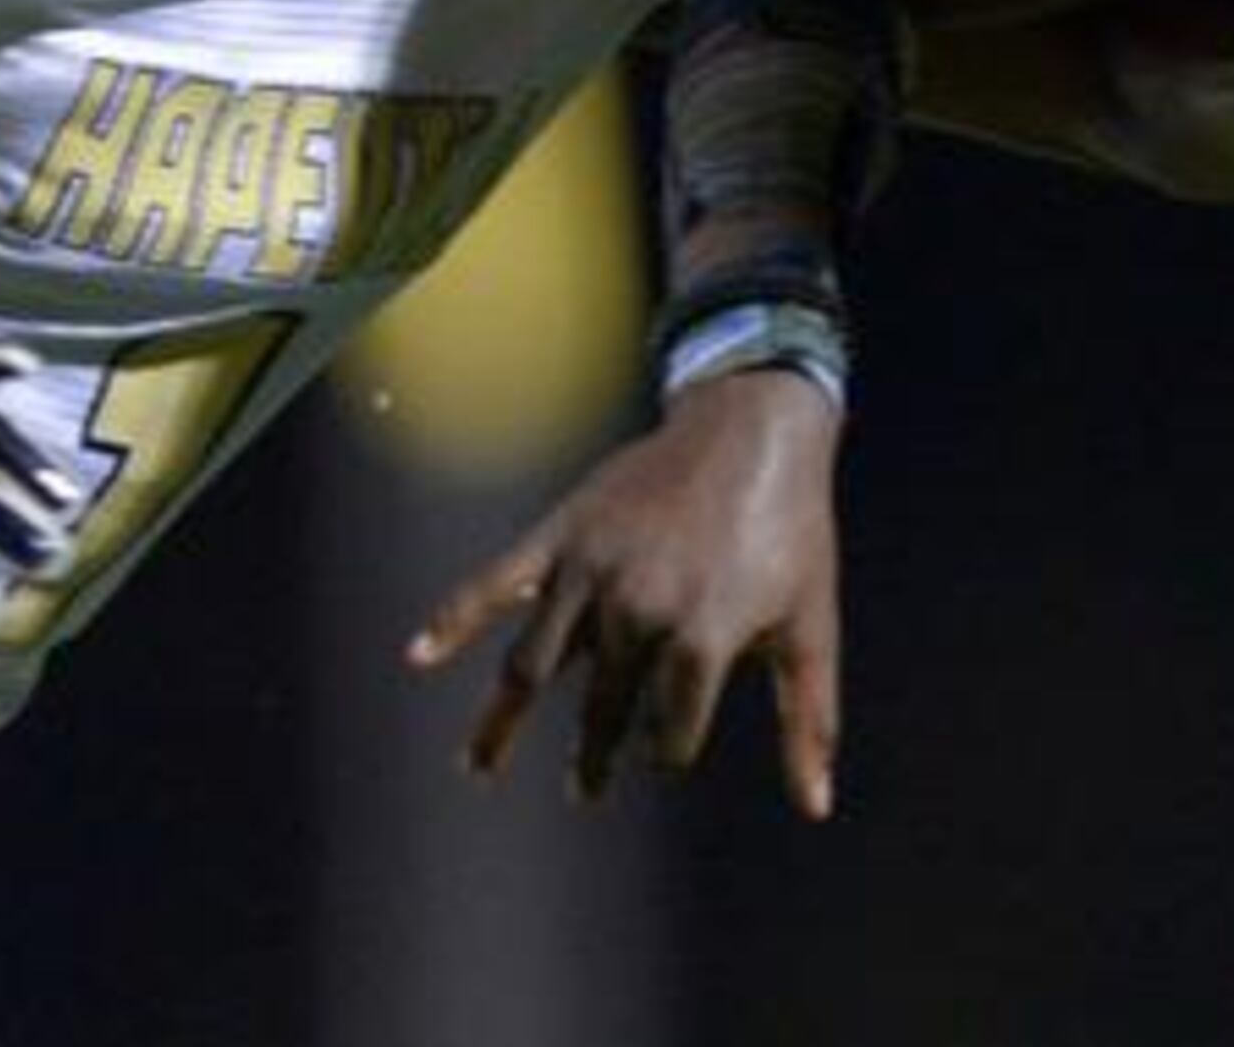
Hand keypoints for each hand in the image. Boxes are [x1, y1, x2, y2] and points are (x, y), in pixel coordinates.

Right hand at [406, 367, 843, 818]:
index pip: (669, 730)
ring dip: (502, 723)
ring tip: (480, 768)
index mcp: (702, 637)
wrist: (756, 426)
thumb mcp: (812, 627)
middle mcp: (639, 610)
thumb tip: (816, 808)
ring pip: (532, 667)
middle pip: (600, 707)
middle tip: (583, 789)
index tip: (664, 749)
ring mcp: (592, 571)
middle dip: (590, 754)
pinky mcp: (561, 535)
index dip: (667, 749)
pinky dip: (452, 619)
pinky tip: (418, 657)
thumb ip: (809, 721)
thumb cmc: (793, 531)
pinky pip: (494, 585)